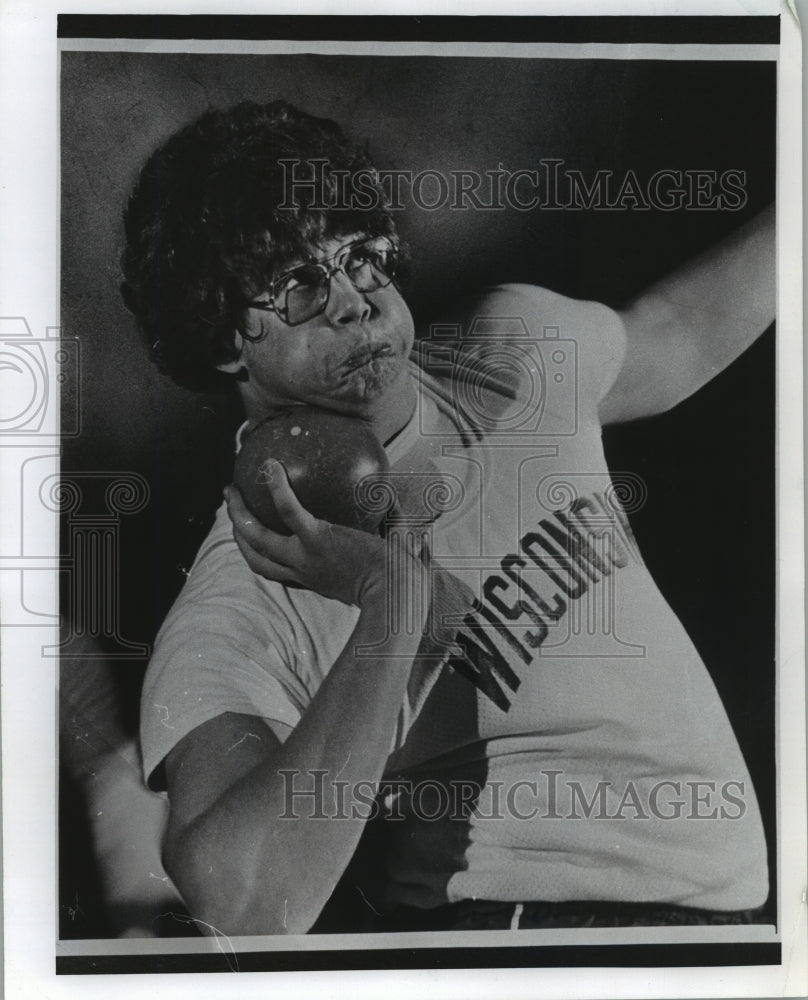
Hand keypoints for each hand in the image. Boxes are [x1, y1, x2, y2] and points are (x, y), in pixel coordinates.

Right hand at [224, 460, 421, 608]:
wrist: (398, 595)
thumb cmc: (398, 585)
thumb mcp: (379, 572)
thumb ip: (383, 550)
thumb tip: (410, 522)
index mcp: (314, 580)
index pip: (277, 570)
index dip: (260, 555)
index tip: (255, 538)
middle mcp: (302, 572)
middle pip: (255, 555)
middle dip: (237, 533)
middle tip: (230, 508)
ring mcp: (305, 557)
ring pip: (257, 535)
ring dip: (238, 513)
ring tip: (230, 489)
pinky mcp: (317, 540)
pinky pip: (288, 510)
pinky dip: (277, 488)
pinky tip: (272, 465)